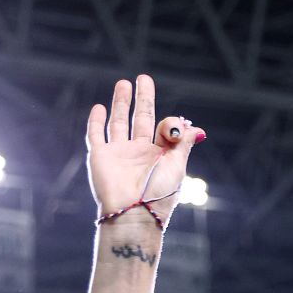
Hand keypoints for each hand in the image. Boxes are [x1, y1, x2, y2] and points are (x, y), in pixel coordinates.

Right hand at [86, 75, 205, 228]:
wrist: (133, 214)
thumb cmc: (158, 194)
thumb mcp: (177, 166)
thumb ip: (183, 144)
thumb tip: (196, 128)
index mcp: (159, 154)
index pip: (164, 127)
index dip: (169, 122)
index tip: (170, 129)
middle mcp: (139, 152)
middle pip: (140, 118)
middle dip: (142, 98)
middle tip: (143, 78)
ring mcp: (118, 154)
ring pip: (118, 122)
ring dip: (121, 103)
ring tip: (123, 83)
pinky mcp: (100, 157)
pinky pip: (96, 135)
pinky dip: (96, 121)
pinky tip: (99, 107)